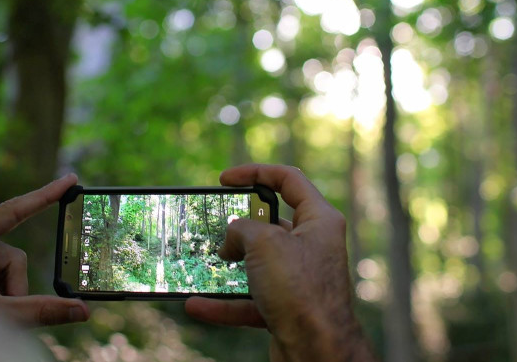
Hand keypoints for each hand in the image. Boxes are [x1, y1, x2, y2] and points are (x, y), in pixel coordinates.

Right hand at [184, 164, 375, 361]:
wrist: (317, 350)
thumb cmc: (300, 290)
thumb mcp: (264, 243)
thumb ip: (243, 229)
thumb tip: (232, 237)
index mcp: (319, 220)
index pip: (289, 180)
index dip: (256, 172)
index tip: (225, 179)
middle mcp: (313, 246)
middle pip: (271, 224)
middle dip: (241, 226)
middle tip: (216, 227)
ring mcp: (300, 279)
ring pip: (258, 265)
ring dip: (229, 266)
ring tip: (203, 263)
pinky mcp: (287, 308)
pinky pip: (250, 301)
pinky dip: (224, 303)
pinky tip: (197, 304)